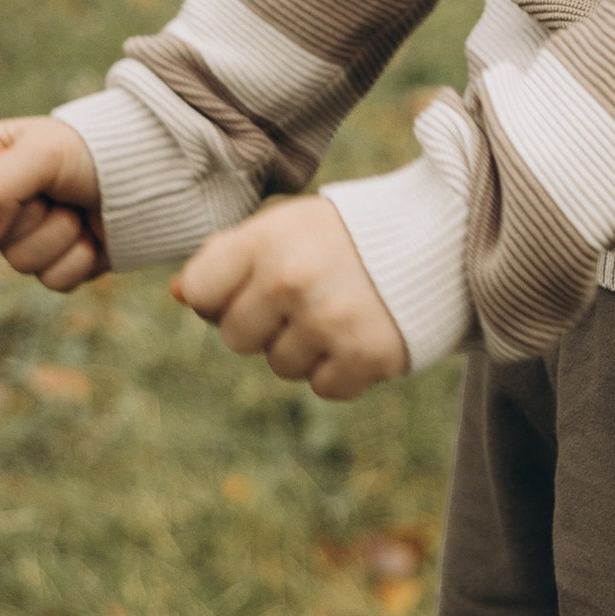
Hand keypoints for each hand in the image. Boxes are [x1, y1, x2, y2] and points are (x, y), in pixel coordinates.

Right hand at [0, 114, 106, 292]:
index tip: (27, 174)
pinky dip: (80, 258)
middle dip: (34, 215)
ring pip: (21, 262)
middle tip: (61, 191)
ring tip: (79, 210)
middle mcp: (0, 202)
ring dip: (61, 235)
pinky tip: (92, 235)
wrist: (147, 172)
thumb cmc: (91, 151)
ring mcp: (26, 236)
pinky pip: (53, 281)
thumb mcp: (43, 151)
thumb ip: (0, 184)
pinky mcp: (56, 264)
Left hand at [174, 200, 408, 401]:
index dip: (219, 295)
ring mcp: (330, 322)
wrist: (437, 236)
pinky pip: (323, 387)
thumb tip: (177, 294)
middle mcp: (292, 281)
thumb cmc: (342, 235)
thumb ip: (227, 256)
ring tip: (337, 308)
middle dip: (261, 324)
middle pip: (234, 338)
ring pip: (280, 366)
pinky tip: (359, 331)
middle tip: (302, 295)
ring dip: (303, 346)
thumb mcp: (284, 227)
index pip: (199, 294)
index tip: (250, 282)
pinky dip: (339, 368)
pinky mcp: (366, 356)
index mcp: (266, 240)